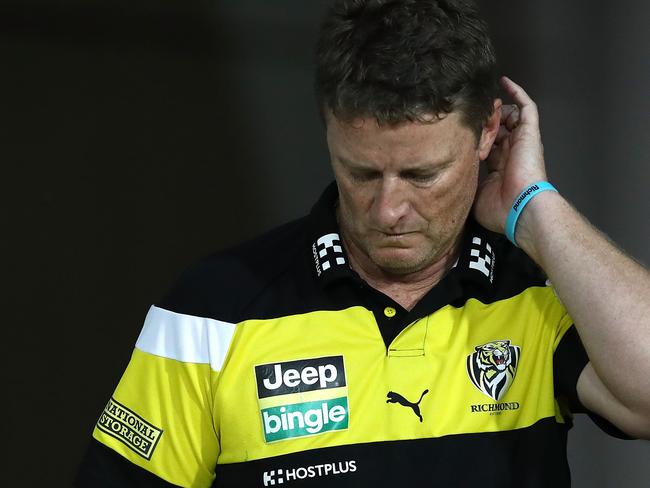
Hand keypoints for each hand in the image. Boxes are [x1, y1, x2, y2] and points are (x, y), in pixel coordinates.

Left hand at [473, 76, 548, 233]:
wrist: (521, 208)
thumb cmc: (500, 209)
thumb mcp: (474, 196)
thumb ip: (465, 183)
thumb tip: (449, 181)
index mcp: (499, 167)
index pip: (487, 145)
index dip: (476, 137)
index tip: (459, 131)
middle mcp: (511, 152)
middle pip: (497, 128)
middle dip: (484, 120)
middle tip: (468, 113)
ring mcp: (521, 141)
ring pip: (509, 115)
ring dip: (496, 108)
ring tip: (482, 101)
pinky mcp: (529, 133)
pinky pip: (527, 107)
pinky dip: (517, 93)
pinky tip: (504, 82)